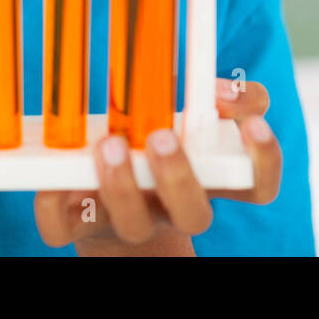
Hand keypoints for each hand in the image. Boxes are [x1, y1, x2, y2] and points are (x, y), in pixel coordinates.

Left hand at [34, 78, 280, 254]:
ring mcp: (128, 221)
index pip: (259, 187)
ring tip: (110, 143)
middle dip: (179, 177)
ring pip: (132, 223)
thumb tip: (223, 89)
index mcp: (212, 180)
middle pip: (195, 216)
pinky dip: (54, 204)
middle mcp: (175, 209)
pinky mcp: (78, 225)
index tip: (253, 126)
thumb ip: (229, 95)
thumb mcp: (197, 110)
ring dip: (122, 184)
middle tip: (162, 136)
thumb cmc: (160, 133)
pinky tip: (58, 178)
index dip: (264, 163)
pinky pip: (62, 229)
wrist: (108, 186)